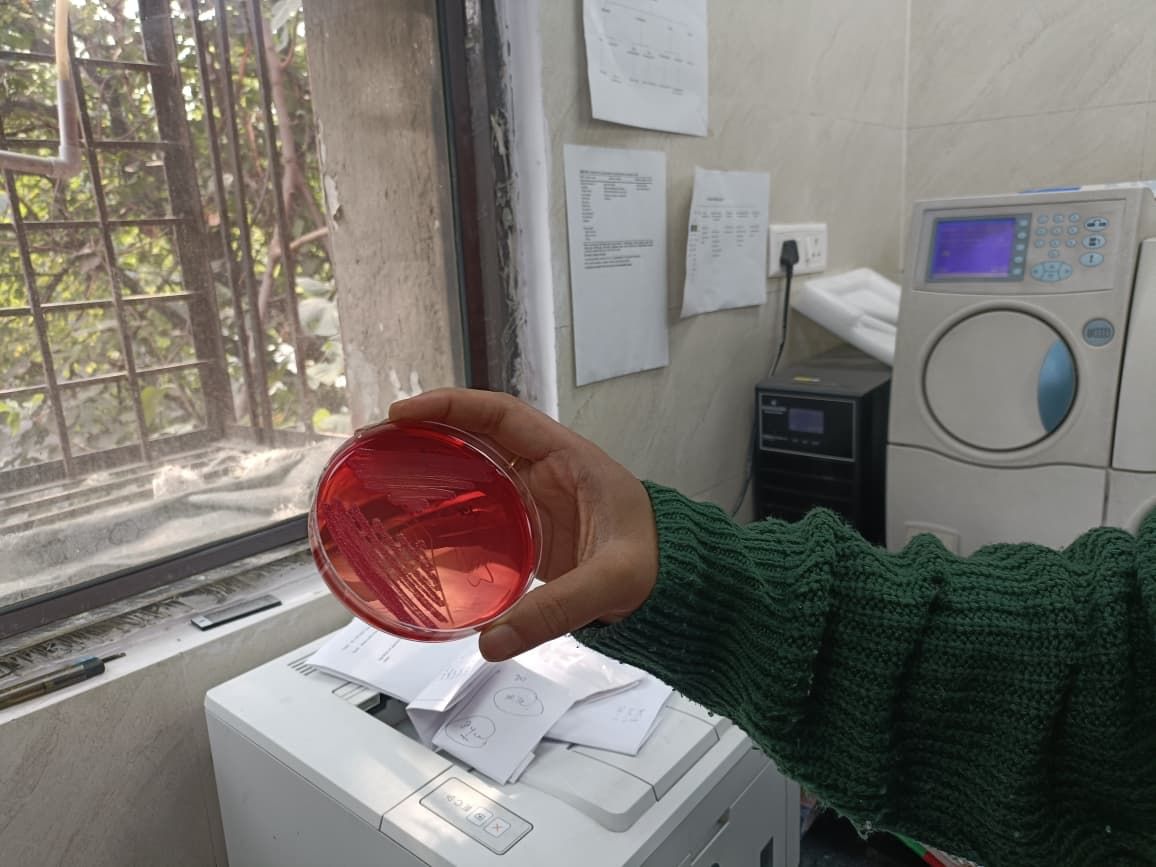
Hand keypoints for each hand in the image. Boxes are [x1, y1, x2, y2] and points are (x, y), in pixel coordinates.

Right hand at [389, 389, 657, 660]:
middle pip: (474, 437)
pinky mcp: (528, 531)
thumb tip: (491, 643)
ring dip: (429, 474)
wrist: (676, 581)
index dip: (451, 406)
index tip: (404, 413)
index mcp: (567, 458)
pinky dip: (445, 520)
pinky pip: (479, 515)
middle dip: (425, 434)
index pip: (501, 414)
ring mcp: (534, 500)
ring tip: (378, 483)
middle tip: (372, 445)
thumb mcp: (611, 581)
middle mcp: (544, 470)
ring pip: (472, 474)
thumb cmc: (656, 561)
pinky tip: (414, 538)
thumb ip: (555, 611)